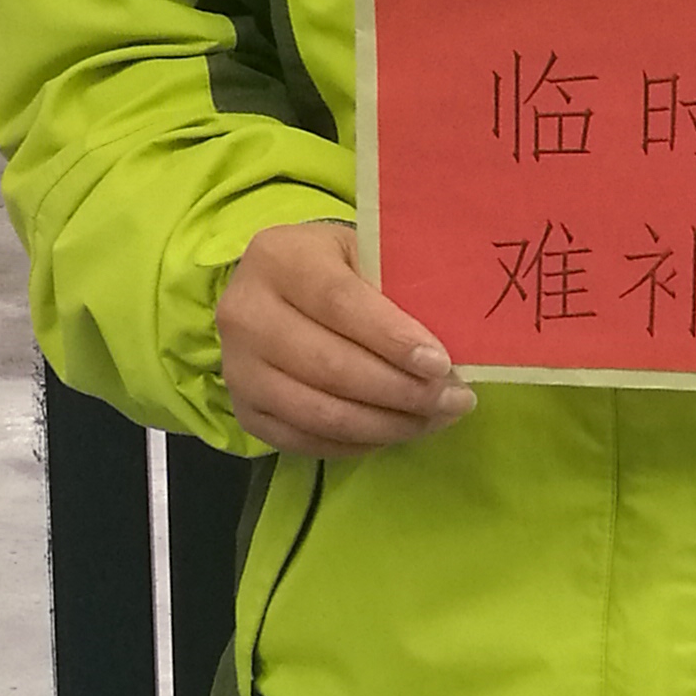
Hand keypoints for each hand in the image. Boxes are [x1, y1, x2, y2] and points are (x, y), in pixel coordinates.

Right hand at [218, 219, 475, 455]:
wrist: (281, 289)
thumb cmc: (340, 267)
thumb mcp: (368, 253)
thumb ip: (401, 286)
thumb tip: (458, 338)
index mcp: (279, 258)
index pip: (339, 302)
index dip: (392, 338)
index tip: (441, 364)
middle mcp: (245, 313)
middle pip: (330, 365)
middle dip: (401, 391)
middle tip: (455, 399)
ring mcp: (237, 368)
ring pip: (320, 413)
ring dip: (388, 424)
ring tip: (436, 418)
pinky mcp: (245, 411)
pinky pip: (307, 441)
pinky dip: (359, 443)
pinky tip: (397, 430)